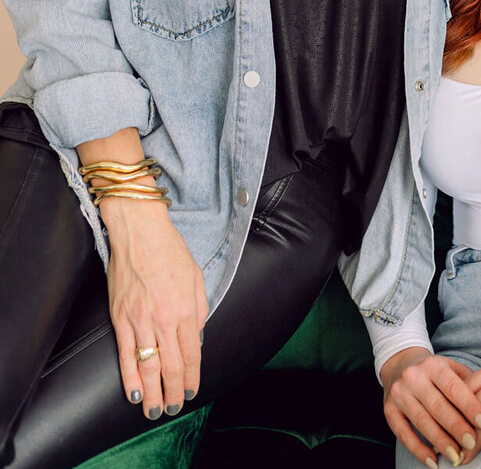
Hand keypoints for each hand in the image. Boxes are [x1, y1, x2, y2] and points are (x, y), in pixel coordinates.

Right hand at [103, 199, 208, 419]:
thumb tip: (195, 339)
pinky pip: (124, 354)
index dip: (191, 377)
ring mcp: (140, 319)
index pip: (191, 353)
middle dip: (172, 392)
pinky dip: (129, 377)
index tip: (191, 391)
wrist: (140, 231)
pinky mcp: (120, 317)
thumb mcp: (196, 277)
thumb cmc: (170, 250)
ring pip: (147, 366)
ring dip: (151, 393)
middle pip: (170, 366)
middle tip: (172, 408)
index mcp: (186, 308)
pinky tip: (133, 393)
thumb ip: (199, 310)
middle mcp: (164, 318)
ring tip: (153, 411)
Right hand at [381, 348, 480, 466]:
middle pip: (437, 406)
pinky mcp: (389, 410)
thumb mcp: (451, 368)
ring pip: (421, 420)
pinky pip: (403, 433)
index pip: (453, 387)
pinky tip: (432, 460)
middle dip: (456, 427)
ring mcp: (399, 393)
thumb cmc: (433, 371)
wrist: (400, 364)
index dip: (469, 406)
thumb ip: (468, 384)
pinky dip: (418, 449)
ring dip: (440, 441)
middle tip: (471, 444)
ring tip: (455, 455)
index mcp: (433, 365)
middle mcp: (414, 377)